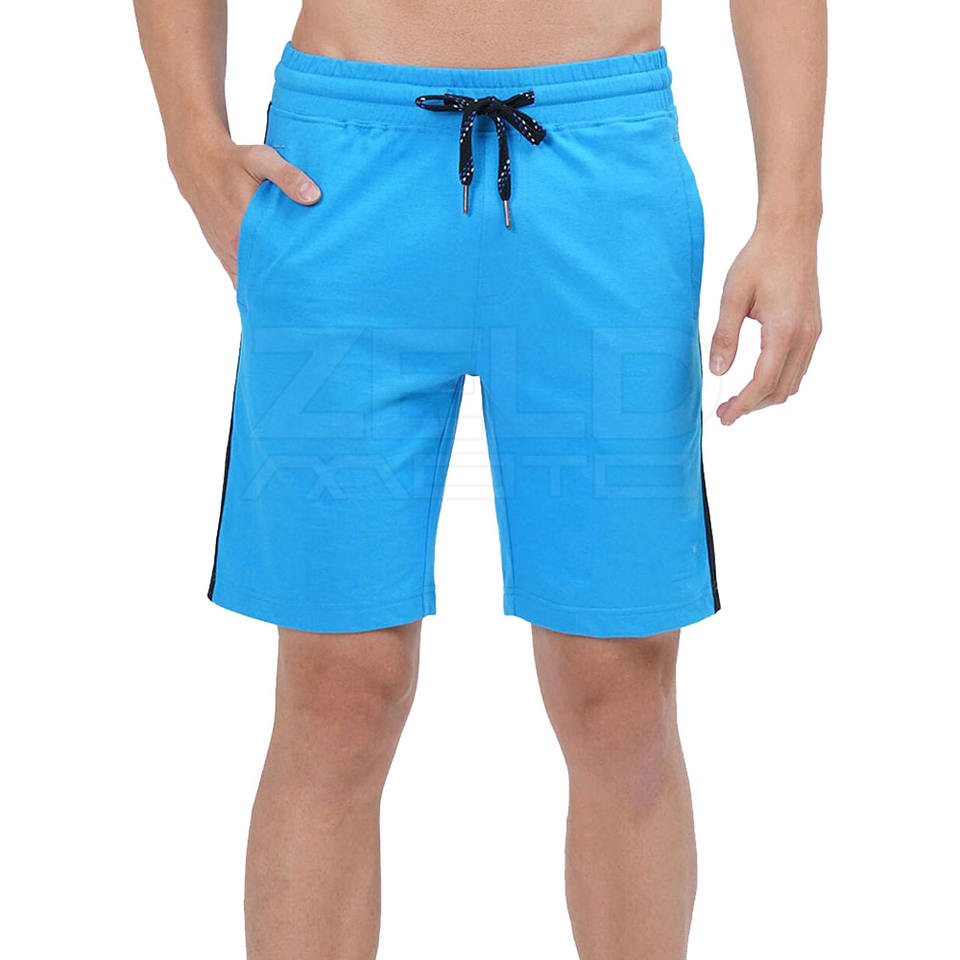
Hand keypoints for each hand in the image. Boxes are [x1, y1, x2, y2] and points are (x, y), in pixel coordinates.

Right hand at [170, 138, 320, 286]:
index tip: (310, 286)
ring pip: (248, 281)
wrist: (197, 163)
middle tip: (307, 295)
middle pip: (262, 277)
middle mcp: (232, 245)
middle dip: (283, 287)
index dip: (290, 278)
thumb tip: (314, 195)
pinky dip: (252, 286)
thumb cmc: (233, 161)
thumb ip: (288, 177)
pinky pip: (238, 277)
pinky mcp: (222, 252)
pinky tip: (269, 295)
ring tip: (292, 299)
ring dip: (267, 289)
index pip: (271, 264)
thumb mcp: (262, 160)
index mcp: (243, 228)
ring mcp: (225, 251)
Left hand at [709, 224, 821, 424]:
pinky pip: (799, 367)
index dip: (742, 404)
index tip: (724, 417)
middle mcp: (804, 336)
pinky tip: (758, 380)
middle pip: (781, 389)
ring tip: (739, 400)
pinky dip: (779, 382)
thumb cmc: (759, 260)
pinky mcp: (813, 329)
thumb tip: (717, 372)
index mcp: (784, 330)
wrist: (791, 233)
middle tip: (725, 412)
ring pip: (793, 382)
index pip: (763, 382)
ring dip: (766, 396)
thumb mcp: (732, 297)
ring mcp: (813, 334)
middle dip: (753, 406)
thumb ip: (724, 336)